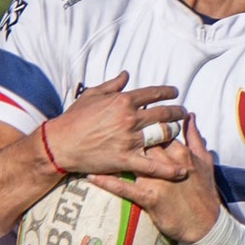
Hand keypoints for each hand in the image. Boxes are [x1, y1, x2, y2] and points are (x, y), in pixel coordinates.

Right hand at [48, 73, 187, 178]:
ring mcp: (129, 139)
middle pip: (163, 114)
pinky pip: (152, 165)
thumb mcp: (92, 95)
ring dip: (175, 133)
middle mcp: (129, 118)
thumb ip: (112, 84)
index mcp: (123, 100)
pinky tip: (181, 170)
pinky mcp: (125, 159)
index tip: (175, 93)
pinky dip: (168, 169)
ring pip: (162, 135)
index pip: (153, 93)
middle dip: (177, 112)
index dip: (168, 93)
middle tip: (183, 113)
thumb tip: (126, 74)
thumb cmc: (74, 118)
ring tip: (180, 133)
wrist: (61, 143)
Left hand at [91, 113, 224, 244]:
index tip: (134, 111)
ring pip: (130, 161)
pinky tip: (92, 176)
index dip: (147, 119)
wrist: (205, 225)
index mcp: (180, 152)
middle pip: (142, 140)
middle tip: (109, 121)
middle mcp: (167, 163)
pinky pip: (123, 189)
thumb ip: (195, 137)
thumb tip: (190, 116)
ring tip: (93, 144)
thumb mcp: (205, 161)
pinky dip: (107, 182)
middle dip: (126, 130)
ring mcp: (157, 181)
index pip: (161, 128)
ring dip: (111, 154)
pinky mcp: (149, 198)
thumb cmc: (204, 193)